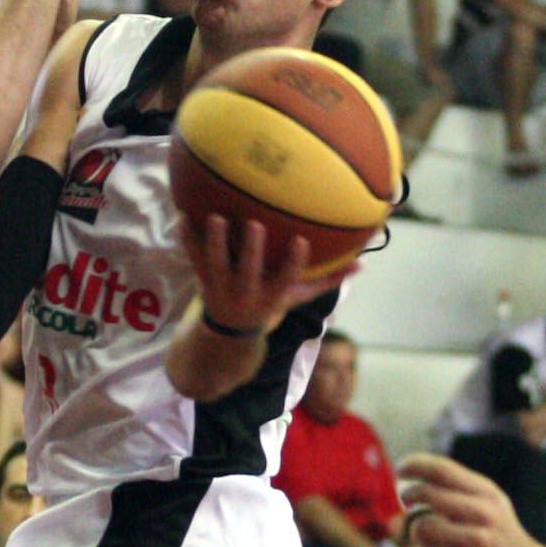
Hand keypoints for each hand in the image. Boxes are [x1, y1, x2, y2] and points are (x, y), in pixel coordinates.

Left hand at [179, 214, 335, 337]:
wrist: (229, 331)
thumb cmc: (271, 302)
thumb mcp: (298, 297)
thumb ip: (328, 279)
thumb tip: (363, 262)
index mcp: (271, 296)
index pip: (286, 280)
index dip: (293, 263)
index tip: (301, 241)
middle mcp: (246, 294)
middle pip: (248, 273)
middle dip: (251, 251)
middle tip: (256, 225)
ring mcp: (222, 288)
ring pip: (216, 265)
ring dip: (215, 242)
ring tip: (216, 217)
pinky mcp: (203, 280)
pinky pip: (193, 259)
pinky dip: (187, 239)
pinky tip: (182, 215)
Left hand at [397, 453, 545, 546]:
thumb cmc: (501, 539)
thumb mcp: (491, 506)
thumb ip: (460, 492)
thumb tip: (418, 480)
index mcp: (486, 492)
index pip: (442, 468)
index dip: (415, 464)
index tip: (401, 468)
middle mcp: (482, 511)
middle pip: (427, 492)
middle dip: (409, 495)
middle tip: (406, 500)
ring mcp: (476, 539)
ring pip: (423, 526)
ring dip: (418, 532)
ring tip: (428, 537)